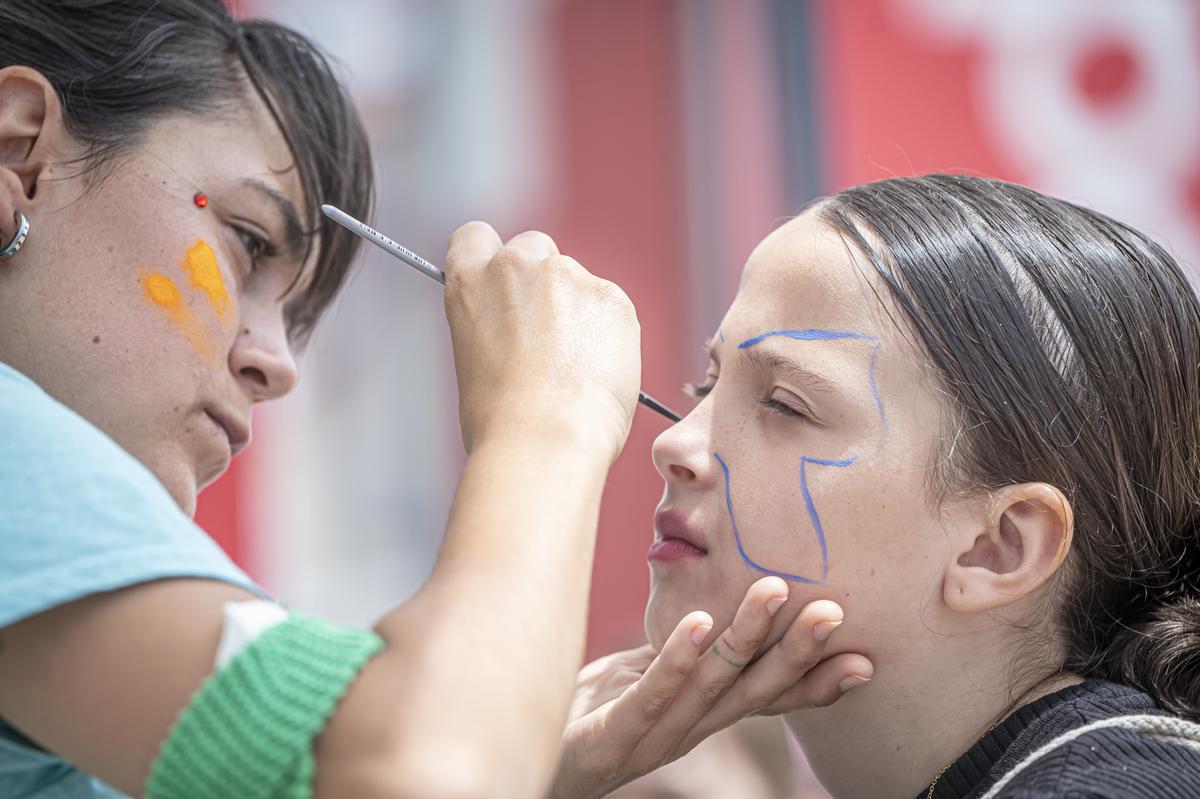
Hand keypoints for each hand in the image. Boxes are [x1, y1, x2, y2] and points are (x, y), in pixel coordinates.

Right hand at [442, 222, 640, 459]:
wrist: (546, 438)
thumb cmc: (501, 421)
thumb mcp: (473, 362)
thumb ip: (493, 328)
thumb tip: (517, 336)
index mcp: (470, 283)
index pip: (475, 237)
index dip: (491, 257)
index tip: (505, 284)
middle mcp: (517, 266)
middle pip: (535, 247)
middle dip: (543, 280)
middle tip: (549, 333)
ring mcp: (568, 276)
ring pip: (578, 283)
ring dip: (579, 312)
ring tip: (576, 370)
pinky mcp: (612, 297)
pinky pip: (611, 309)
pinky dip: (610, 334)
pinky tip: (600, 374)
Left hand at [548, 577, 873, 798]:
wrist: (534, 764)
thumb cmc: (592, 714)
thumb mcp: (646, 676)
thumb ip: (682, 653)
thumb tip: (715, 608)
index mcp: (702, 715)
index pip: (767, 698)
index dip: (815, 682)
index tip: (865, 658)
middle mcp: (689, 730)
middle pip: (752, 690)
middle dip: (795, 651)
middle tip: (835, 611)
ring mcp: (653, 735)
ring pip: (711, 685)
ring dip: (745, 638)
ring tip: (775, 591)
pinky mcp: (613, 734)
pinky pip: (652, 693)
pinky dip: (678, 659)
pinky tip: (699, 623)